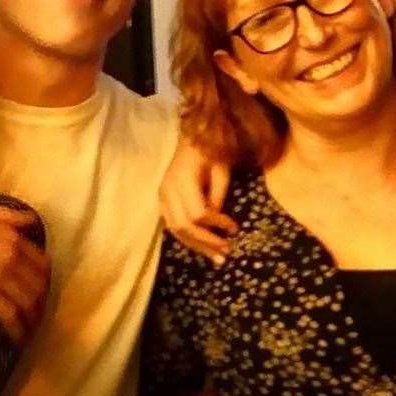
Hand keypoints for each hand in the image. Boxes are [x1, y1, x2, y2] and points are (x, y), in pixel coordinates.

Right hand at [0, 204, 49, 343]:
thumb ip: (11, 216)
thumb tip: (32, 221)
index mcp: (14, 239)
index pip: (43, 266)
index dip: (46, 283)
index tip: (41, 294)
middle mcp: (10, 258)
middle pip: (38, 287)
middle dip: (41, 305)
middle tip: (36, 318)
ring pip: (27, 303)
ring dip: (32, 321)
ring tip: (29, 332)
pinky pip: (8, 315)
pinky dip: (17, 329)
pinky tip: (17, 339)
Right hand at [159, 137, 234, 262]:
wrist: (192, 138)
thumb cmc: (211, 151)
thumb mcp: (221, 170)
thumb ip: (218, 196)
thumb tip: (217, 224)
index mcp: (182, 180)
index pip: (197, 213)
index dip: (216, 224)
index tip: (234, 228)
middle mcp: (167, 190)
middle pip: (184, 226)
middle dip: (205, 242)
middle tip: (225, 254)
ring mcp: (162, 196)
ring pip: (175, 230)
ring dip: (196, 245)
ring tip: (215, 257)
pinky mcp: (162, 200)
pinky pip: (172, 225)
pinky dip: (188, 237)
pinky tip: (202, 246)